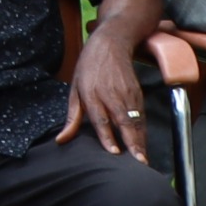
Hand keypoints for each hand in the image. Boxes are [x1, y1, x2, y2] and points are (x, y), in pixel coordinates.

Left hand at [61, 23, 153, 159]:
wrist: (111, 43)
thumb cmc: (89, 68)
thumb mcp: (74, 89)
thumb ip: (71, 117)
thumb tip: (61, 140)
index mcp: (92, 94)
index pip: (101, 119)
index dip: (108, 136)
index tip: (115, 153)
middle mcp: (112, 95)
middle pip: (124, 122)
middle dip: (133, 143)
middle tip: (139, 163)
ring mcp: (127, 94)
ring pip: (136, 121)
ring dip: (141, 141)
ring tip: (143, 160)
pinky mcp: (138, 93)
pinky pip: (141, 116)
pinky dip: (144, 132)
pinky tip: (143, 146)